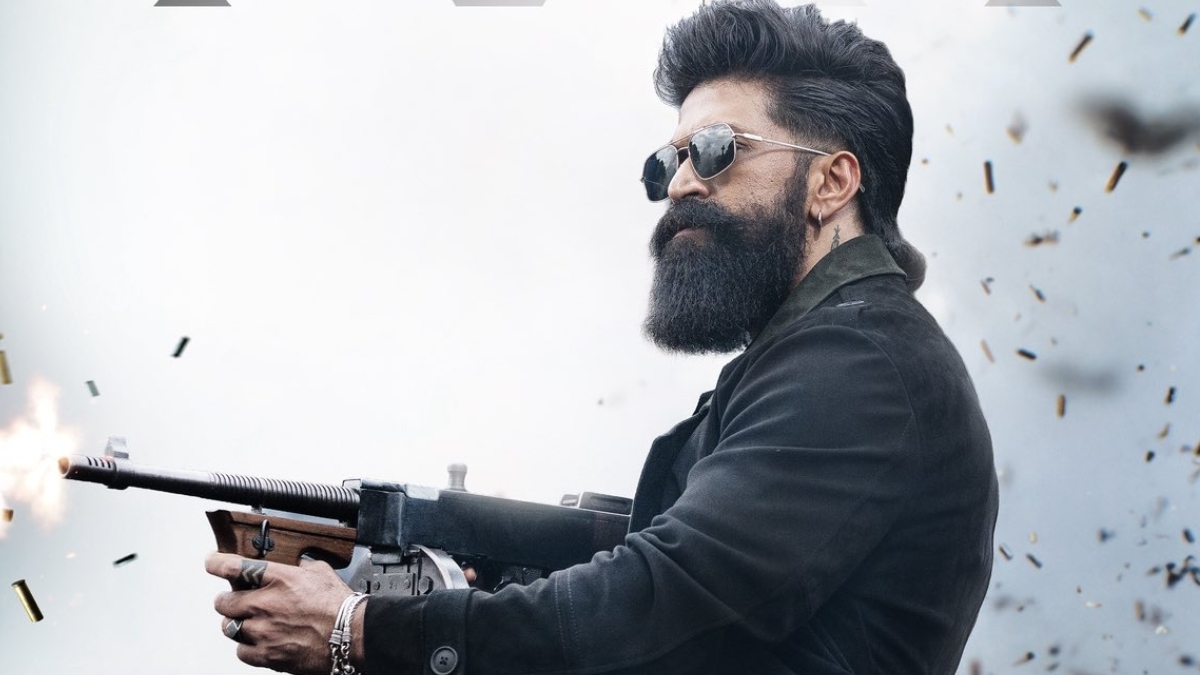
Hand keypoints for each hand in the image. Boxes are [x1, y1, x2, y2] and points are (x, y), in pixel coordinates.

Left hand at [205, 551, 363, 674]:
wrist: (350, 635)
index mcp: (279, 579)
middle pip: (223, 602)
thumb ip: (302, 567)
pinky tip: (256, 643)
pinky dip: (245, 647)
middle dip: (226, 600)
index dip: (216, 563)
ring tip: (245, 623)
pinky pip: (241, 652)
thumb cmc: (340, 606)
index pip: (234, 566)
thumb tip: (296, 564)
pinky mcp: (267, 655)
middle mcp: (265, 604)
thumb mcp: (321, 573)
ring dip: (235, 624)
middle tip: (232, 600)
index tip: (211, 562)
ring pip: (229, 628)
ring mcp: (263, 631)